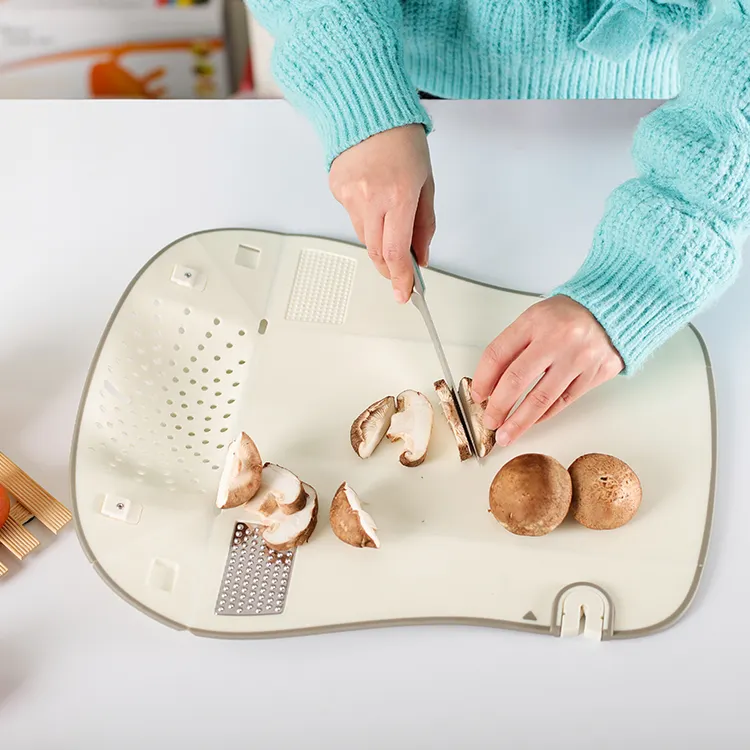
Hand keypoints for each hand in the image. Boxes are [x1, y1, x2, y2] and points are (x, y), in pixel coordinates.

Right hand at [329, 124, 434, 302]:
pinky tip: (373, 198)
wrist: (369, 110)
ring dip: (379, 242)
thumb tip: (421, 257)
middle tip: (400, 274)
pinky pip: (353, 217)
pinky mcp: (337, 190)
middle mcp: (371, 196)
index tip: (405, 294)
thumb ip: (425, 225)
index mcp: (399, 194)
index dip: (401, 278)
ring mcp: (350, 194)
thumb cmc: (402, 140)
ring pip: (364, 237)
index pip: (396, 251)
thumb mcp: (426, 183)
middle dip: (389, 268)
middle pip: (377, 252)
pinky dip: (366, 218)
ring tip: (390, 221)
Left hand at [470, 295, 623, 445]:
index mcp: (535, 321)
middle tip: (489, 421)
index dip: (482, 380)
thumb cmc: (568, 315)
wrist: (613, 309)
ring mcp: (578, 358)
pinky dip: (543, 415)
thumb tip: (490, 384)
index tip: (477, 396)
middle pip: (516, 380)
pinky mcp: (594, 374)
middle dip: (498, 406)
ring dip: (519, 422)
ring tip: (506, 434)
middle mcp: (556, 339)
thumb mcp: (534, 318)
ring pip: (541, 399)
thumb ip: (513, 347)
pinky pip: (563, 402)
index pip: (497, 355)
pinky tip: (531, 422)